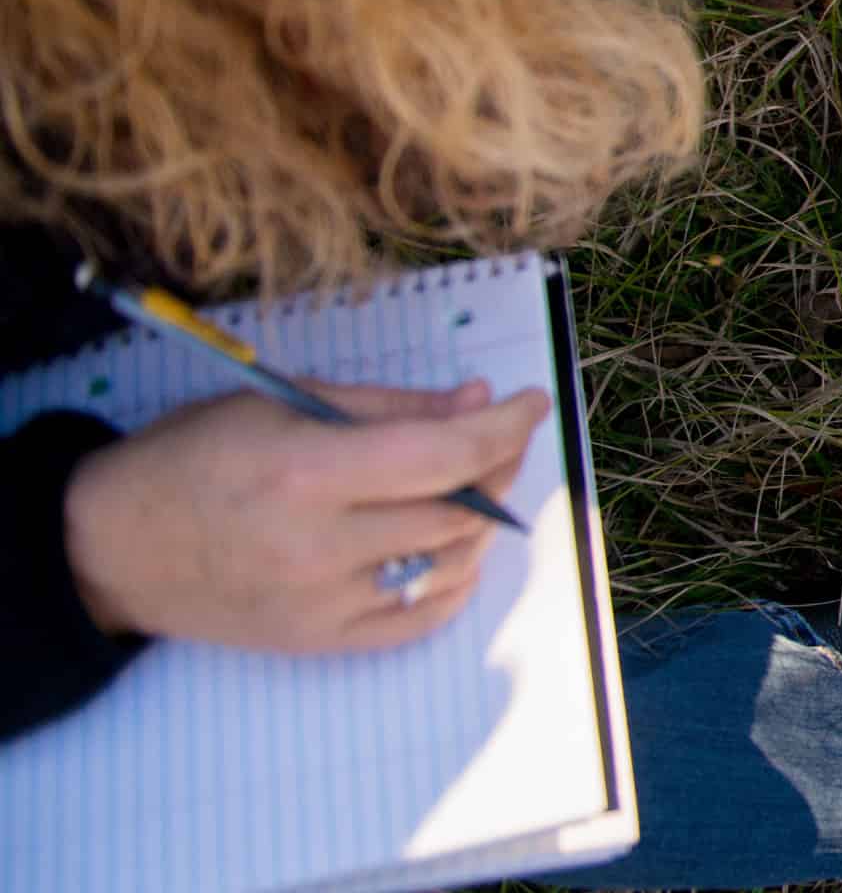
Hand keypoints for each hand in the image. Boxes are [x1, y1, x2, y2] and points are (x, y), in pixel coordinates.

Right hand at [64, 381, 546, 653]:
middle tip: (496, 439)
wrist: (109, 546)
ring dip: (477, 522)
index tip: (530, 403)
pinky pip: (421, 617)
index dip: (503, 427)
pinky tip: (444, 547)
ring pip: (451, 564)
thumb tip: (474, 402)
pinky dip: (451, 580)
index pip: (445, 454)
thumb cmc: (190, 459)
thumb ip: (388, 407)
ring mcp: (323, 602)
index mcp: (306, 472)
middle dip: (496, 466)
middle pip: (458, 510)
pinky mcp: (320, 641)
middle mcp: (319, 545)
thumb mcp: (280, 404)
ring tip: (465, 487)